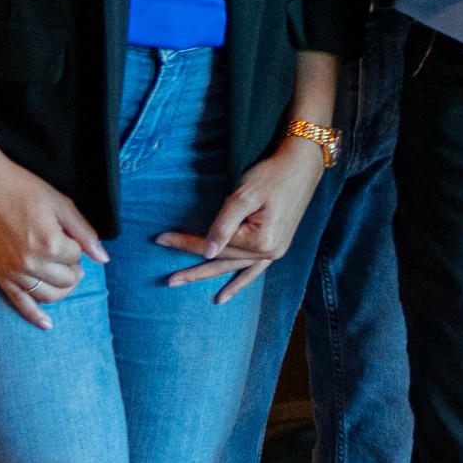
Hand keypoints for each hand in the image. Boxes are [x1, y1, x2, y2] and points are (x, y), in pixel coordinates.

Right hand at [0, 156, 108, 329]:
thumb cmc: (22, 189)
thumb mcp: (61, 204)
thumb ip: (85, 233)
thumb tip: (103, 258)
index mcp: (50, 243)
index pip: (77, 258)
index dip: (77, 247)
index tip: (67, 235)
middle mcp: (31, 262)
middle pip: (66, 280)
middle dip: (73, 270)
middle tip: (70, 256)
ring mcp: (12, 271)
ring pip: (48, 295)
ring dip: (62, 289)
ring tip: (66, 278)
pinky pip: (19, 302)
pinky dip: (34, 315)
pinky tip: (47, 324)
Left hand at [159, 136, 328, 301]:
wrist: (302, 165)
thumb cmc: (272, 175)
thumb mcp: (245, 196)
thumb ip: (224, 225)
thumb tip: (206, 253)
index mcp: (261, 239)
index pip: (215, 245)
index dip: (186, 243)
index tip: (161, 240)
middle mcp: (269, 251)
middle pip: (223, 259)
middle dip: (193, 267)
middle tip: (168, 280)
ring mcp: (274, 251)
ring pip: (234, 267)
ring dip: (209, 276)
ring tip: (183, 283)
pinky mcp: (276, 247)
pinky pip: (254, 271)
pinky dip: (239, 283)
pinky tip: (223, 297)